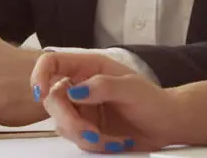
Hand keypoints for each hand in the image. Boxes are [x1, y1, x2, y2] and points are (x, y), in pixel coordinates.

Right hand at [35, 51, 179, 152]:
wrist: (165, 126)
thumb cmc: (153, 101)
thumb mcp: (131, 89)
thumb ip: (103, 86)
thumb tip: (75, 91)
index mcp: (89, 67)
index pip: (52, 62)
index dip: (40, 74)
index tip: (41, 92)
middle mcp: (80, 86)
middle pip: (53, 100)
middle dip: (70, 120)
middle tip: (91, 133)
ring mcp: (81, 109)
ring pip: (62, 123)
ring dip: (84, 136)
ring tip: (110, 140)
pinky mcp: (85, 128)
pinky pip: (75, 139)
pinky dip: (92, 145)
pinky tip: (113, 143)